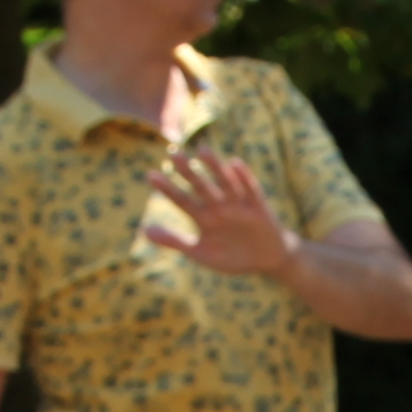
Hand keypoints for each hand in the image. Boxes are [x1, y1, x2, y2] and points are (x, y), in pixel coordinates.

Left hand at [145, 145, 299, 282]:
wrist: (265, 260)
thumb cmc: (231, 256)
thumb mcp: (201, 252)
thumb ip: (175, 241)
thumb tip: (145, 231)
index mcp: (203, 218)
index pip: (182, 200)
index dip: (168, 189)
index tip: (150, 175)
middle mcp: (219, 207)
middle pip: (200, 186)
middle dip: (187, 171)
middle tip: (172, 153)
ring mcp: (238, 206)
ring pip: (224, 183)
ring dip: (215, 167)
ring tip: (202, 151)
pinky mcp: (258, 208)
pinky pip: (251, 190)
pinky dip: (244, 177)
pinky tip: (234, 163)